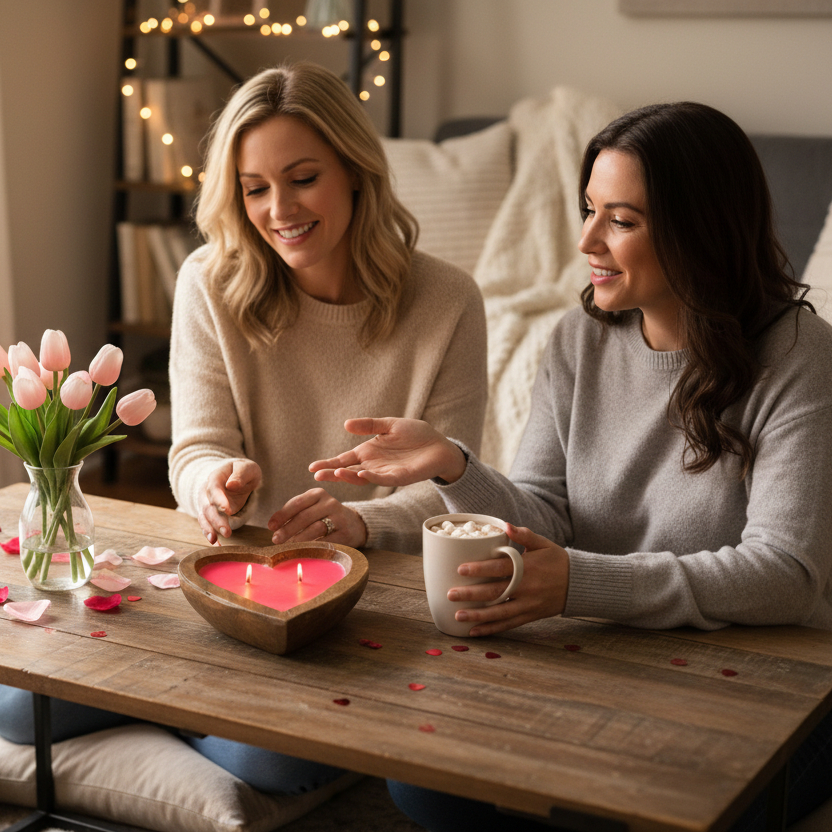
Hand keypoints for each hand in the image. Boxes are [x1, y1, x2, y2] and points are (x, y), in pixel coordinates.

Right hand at [197, 459, 261, 544]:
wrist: (237, 476)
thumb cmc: (243, 471)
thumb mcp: (247, 468)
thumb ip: (241, 475)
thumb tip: (231, 485)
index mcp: (215, 477)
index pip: (214, 488)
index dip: (219, 499)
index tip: (228, 510)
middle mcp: (207, 491)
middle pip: (208, 506)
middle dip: (216, 520)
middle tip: (227, 532)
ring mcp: (207, 503)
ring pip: (204, 517)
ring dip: (209, 529)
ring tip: (215, 541)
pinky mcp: (210, 514)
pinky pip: (207, 524)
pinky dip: (210, 534)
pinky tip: (216, 545)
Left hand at [268, 488, 367, 547]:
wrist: (354, 524)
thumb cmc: (324, 517)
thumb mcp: (312, 508)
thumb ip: (295, 514)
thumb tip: (274, 528)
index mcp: (318, 494)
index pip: (297, 503)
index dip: (282, 515)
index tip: (271, 526)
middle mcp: (329, 502)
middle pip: (305, 516)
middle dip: (288, 529)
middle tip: (275, 540)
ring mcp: (339, 517)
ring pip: (316, 528)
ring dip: (299, 539)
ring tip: (288, 547)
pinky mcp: (345, 533)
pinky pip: (327, 541)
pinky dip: (314, 547)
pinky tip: (304, 552)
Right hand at [309, 417, 466, 486]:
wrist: (439, 446)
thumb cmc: (415, 434)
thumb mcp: (389, 425)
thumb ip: (369, 425)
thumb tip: (346, 424)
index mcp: (369, 452)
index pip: (344, 460)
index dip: (329, 463)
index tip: (312, 468)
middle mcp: (374, 465)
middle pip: (349, 471)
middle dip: (333, 474)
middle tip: (317, 476)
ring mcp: (386, 472)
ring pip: (363, 477)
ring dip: (349, 476)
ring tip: (336, 473)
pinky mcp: (400, 477)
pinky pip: (383, 479)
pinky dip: (372, 477)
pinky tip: (361, 474)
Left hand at [448, 524, 569, 636]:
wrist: (579, 584)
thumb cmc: (557, 561)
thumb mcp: (544, 544)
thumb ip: (524, 535)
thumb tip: (505, 524)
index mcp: (528, 567)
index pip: (501, 568)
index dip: (481, 569)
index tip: (461, 569)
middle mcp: (527, 588)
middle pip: (496, 592)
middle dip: (472, 595)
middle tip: (451, 594)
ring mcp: (528, 604)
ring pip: (500, 613)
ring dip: (477, 616)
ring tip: (457, 616)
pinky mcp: (530, 616)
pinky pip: (508, 624)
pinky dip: (491, 629)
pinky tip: (474, 632)